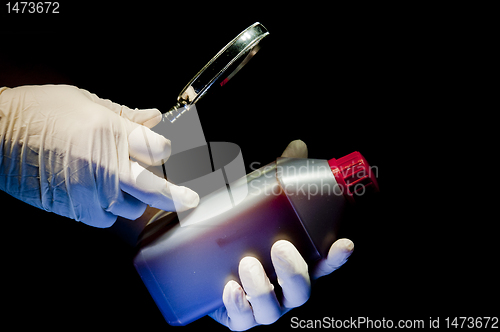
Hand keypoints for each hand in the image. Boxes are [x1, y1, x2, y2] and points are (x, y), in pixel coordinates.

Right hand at [0, 85, 198, 226]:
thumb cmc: (39, 112)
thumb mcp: (87, 101)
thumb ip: (126, 115)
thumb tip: (155, 117)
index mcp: (113, 132)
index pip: (160, 149)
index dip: (166, 150)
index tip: (166, 152)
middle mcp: (106, 165)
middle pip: (155, 188)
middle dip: (176, 196)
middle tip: (189, 200)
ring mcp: (91, 191)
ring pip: (131, 207)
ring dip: (133, 198)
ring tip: (121, 184)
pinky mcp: (75, 208)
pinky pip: (106, 219)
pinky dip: (109, 210)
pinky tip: (101, 194)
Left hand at [209, 140, 353, 330]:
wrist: (196, 254)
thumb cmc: (237, 228)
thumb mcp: (256, 202)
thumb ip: (278, 176)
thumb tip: (298, 145)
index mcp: (293, 262)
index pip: (323, 265)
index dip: (336, 259)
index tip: (343, 243)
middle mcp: (281, 287)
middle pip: (302, 292)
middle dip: (295, 271)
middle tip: (280, 247)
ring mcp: (260, 304)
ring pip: (273, 310)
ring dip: (264, 289)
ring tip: (247, 264)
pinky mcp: (237, 315)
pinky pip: (243, 321)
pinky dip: (240, 307)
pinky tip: (231, 289)